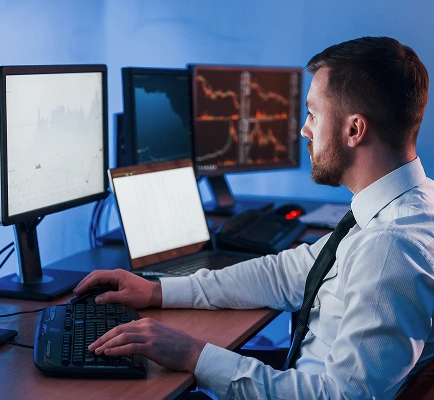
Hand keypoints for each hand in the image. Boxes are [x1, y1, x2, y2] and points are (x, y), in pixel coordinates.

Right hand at [74, 269, 161, 308]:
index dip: (85, 283)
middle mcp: (116, 273)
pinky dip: (97, 285)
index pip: (97, 276)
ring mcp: (118, 276)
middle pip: (96, 275)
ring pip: (100, 277)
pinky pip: (105, 281)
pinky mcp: (120, 281)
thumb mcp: (125, 298)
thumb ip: (109, 297)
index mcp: (117, 275)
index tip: (77, 291)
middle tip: (76, 291)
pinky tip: (93, 292)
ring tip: (82, 291)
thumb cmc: (142, 295)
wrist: (154, 293)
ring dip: (90, 283)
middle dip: (85, 282)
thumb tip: (96, 299)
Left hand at [88, 318, 205, 372]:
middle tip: (92, 346)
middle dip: (103, 338)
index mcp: (147, 322)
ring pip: (122, 337)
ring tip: (97, 351)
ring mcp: (149, 335)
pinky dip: (117, 350)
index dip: (108, 334)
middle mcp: (146, 326)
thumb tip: (128, 339)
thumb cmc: (175, 345)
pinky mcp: (151, 346)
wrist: (191, 350)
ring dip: (106, 344)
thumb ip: (144, 334)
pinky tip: (109, 353)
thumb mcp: (158, 335)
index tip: (99, 341)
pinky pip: (130, 347)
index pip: (122, 326)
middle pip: (119, 329)